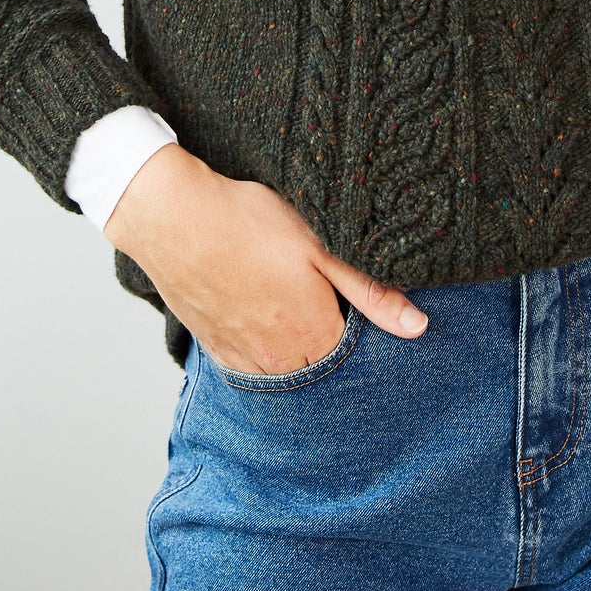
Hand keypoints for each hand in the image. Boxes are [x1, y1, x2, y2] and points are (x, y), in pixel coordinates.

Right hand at [102, 145, 429, 372]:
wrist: (173, 218)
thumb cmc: (248, 222)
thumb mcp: (320, 247)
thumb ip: (370, 291)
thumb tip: (418, 326)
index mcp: (314, 334)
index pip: (356, 357)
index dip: (363, 333)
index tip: (360, 310)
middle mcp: (279, 359)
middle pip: (321, 368)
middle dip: (332, 346)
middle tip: (326, 304)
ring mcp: (243, 358)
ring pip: (285, 372)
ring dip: (297, 352)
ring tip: (295, 310)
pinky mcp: (214, 349)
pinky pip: (249, 368)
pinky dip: (263, 352)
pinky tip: (264, 319)